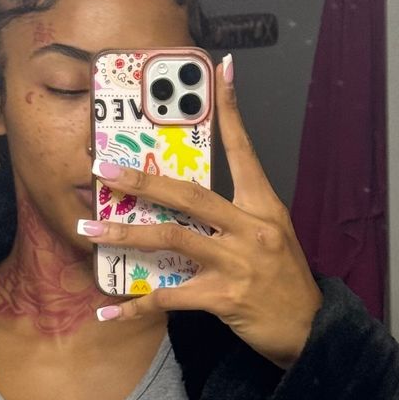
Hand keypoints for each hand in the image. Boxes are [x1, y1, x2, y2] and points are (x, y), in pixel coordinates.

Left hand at [77, 53, 323, 369]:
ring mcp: (236, 262)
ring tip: (90, 231)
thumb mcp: (272, 235)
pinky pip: (168, 297)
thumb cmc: (285, 281)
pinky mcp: (223, 297)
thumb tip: (188, 202)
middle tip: (103, 168)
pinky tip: (110, 311)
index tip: (221, 70)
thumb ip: (236, 215)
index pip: (244, 150)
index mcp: (263, 206)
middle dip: (141, 181)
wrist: (308, 329)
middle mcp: (250, 228)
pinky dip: (135, 306)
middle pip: (188, 194)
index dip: (231, 110)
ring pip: (171, 239)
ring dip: (125, 235)